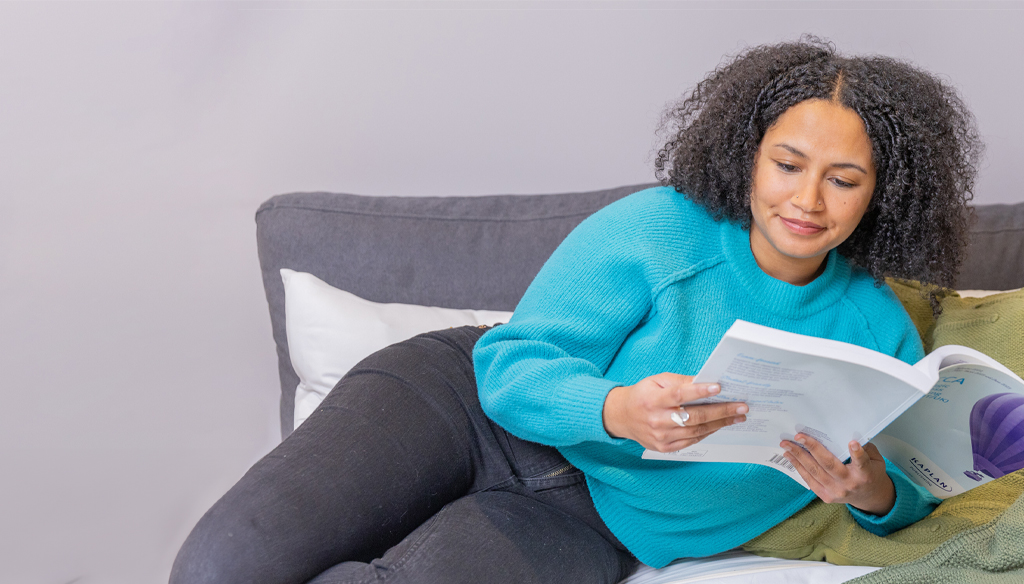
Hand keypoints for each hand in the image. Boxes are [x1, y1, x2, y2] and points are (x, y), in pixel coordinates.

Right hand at [602, 373, 746, 452]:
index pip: (679, 395)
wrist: (622, 417)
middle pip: (693, 417)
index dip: (699, 392)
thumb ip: (681, 382)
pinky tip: (720, 425)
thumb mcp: (657, 381)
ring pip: (696, 431)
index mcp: (652, 400)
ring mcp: (661, 437)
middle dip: (721, 411)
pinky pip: (692, 440)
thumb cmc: (643, 395)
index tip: (719, 387)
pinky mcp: (664, 448)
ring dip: (720, 423)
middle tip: (741, 406)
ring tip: (737, 416)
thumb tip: (706, 381)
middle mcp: (656, 420)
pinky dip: (708, 432)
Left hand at [781, 435, 895, 515]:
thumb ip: (866, 448)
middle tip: (798, 436)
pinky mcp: (826, 496)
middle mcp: (850, 484)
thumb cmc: (871, 473)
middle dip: (812, 448)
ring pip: (815, 472)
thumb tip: (850, 432)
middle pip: (829, 465)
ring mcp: (837, 492)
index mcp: (865, 474)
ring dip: (798, 457)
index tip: (852, 443)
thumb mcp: (876, 460)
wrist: (869, 497)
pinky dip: (798, 467)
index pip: (862, 463)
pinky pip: (809, 480)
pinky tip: (790, 456)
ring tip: (787, 445)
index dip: (857, 454)